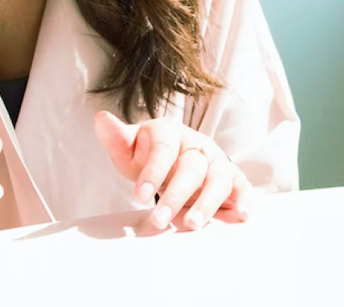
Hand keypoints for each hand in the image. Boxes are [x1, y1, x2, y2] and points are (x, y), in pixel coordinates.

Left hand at [93, 111, 250, 233]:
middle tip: (159, 220)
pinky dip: (242, 201)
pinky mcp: (231, 178)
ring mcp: (216, 161)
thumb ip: (116, 138)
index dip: (153, 172)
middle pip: (192, 167)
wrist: (172, 159)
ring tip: (190, 225)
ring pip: (218, 179)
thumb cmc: (149, 155)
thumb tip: (101, 119)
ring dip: (207, 204)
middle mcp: (197, 144)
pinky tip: (239, 216)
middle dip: (176, 196)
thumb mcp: (129, 148)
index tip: (139, 195)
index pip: (164, 149)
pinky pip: (241, 187)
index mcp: (170, 132)